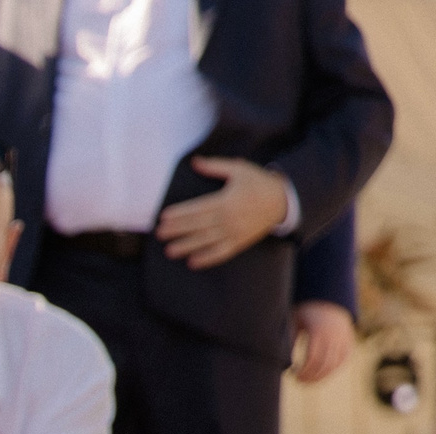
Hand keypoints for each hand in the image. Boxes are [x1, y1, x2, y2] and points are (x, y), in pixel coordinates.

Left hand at [155, 158, 290, 270]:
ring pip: (207, 241)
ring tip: (169, 251)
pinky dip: (207, 258)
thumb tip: (194, 161)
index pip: (199, 208)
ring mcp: (235, 232)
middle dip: (178, 230)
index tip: (164, 216)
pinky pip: (222, 252)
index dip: (181, 212)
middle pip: (199, 225)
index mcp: (227, 199)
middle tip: (159, 234)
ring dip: (187, 246)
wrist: (283, 200)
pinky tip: (192, 263)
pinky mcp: (240, 242)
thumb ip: (215, 166)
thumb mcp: (239, 169)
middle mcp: (230, 218)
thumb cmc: (257, 182)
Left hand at [291, 300, 354, 383]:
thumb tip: (283, 360)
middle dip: (311, 376)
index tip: (293, 374)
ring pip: (334, 364)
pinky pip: (342, 360)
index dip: (304, 371)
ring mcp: (343, 339)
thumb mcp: (293, 321)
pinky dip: (332, 369)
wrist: (327, 299)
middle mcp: (334, 336)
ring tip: (307, 381)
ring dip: (321, 376)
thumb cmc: (304, 311)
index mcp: (319, 331)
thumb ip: (289, 338)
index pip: (313, 358)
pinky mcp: (348, 341)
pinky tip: (320, 374)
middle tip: (299, 381)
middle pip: (324, 364)